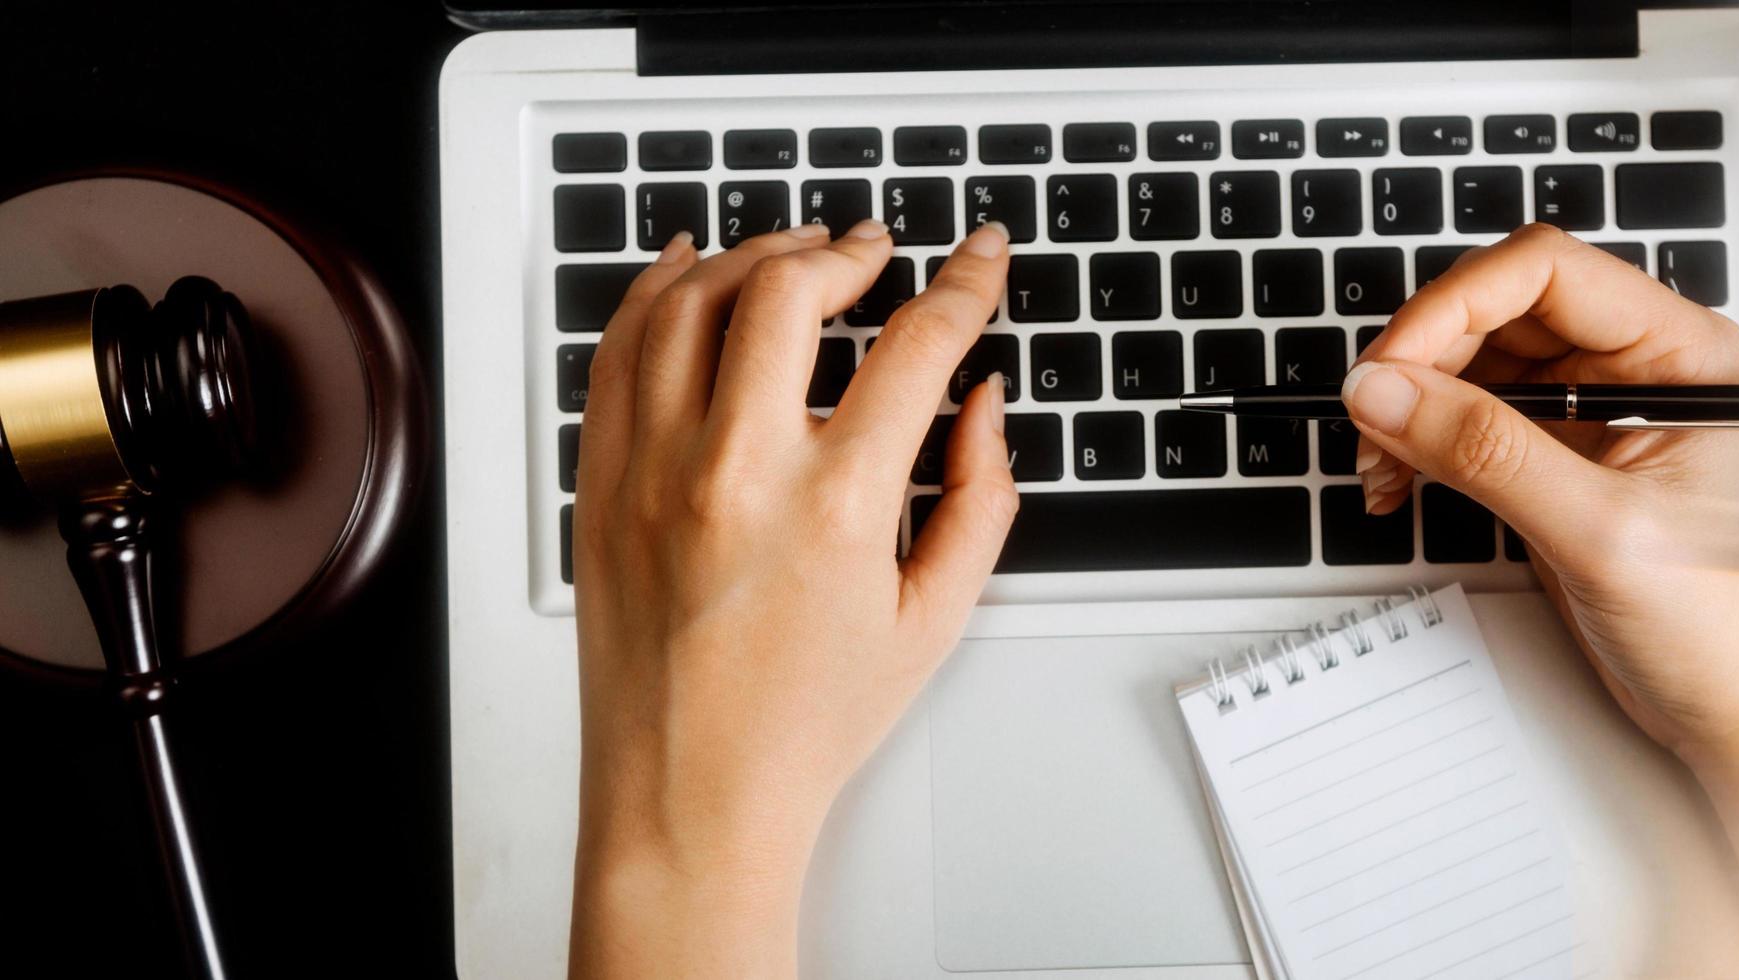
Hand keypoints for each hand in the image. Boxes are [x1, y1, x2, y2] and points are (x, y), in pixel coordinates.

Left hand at [566, 220, 1018, 976]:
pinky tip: (691, 271)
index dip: (963, 283)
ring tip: (797, 254)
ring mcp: (655, 469)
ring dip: (756, 257)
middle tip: (877, 249)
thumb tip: (983, 405)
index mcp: (838, 506)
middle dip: (849, 250)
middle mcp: (738, 470)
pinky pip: (620, 349)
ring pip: (694, 301)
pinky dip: (657, 292)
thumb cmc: (805, 722)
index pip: (915, 345)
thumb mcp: (935, 617)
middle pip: (790, 291)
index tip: (977, 257)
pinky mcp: (602, 481)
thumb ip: (980, 497)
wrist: (691, 791)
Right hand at [1346, 224, 1738, 757]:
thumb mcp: (1602, 533)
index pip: (1547, 272)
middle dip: (1424, 359)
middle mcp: (1641, 364)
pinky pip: (1476, 419)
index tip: (1392, 364)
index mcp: (1682, 351)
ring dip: (1416, 403)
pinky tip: (1402, 480)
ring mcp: (1599, 410)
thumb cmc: (1727, 624)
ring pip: (1477, 362)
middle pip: (1501, 309)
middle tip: (1372, 420)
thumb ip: (1492, 456)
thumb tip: (1393, 393)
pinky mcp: (1564, 457)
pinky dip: (1427, 442)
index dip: (1456, 304)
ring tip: (1381, 463)